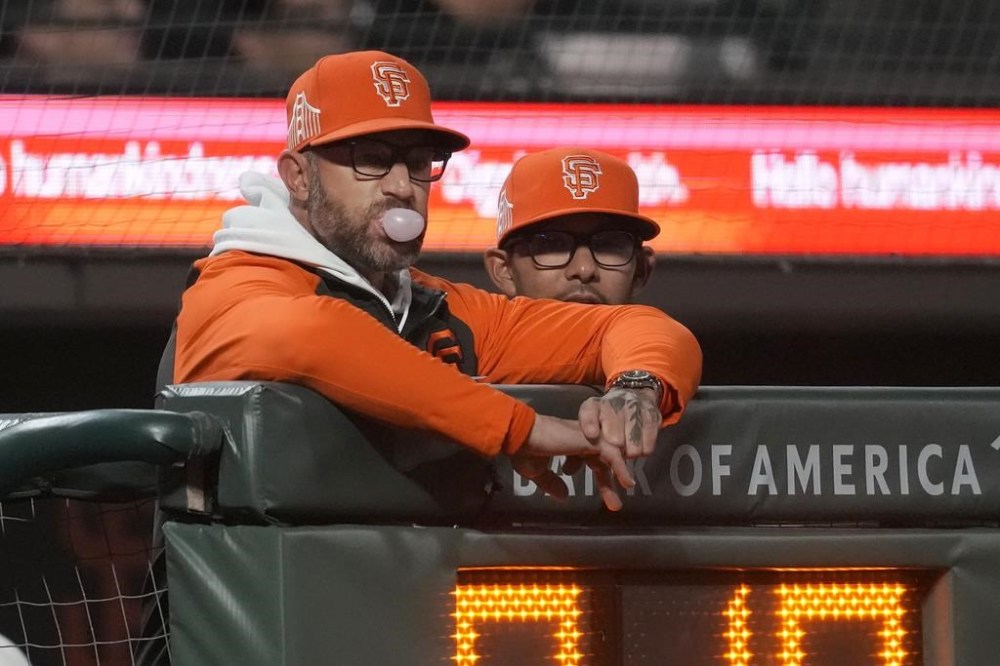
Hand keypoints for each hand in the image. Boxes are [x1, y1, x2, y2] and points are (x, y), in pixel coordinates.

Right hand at [518, 413, 633, 511]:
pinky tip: (627, 483)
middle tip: (613, 505)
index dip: (597, 479)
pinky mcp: (591, 439)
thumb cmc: (526, 450)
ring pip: (609, 457)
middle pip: (602, 461)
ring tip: (617, 503)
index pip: (591, 460)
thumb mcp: (537, 471)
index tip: (600, 499)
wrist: (521, 435)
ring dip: (616, 479)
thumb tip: (563, 495)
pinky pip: (612, 454)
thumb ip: (551, 482)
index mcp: (569, 443)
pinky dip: (620, 468)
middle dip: (607, 483)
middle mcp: (582, 438)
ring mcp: (588, 437)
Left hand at [579, 387, 661, 459]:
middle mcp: (613, 404)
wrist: (634, 395)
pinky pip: (647, 446)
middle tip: (614, 454)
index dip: (590, 424)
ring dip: (629, 453)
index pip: (589, 412)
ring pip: (632, 445)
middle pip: (614, 437)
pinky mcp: (651, 416)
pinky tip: (639, 446)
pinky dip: (643, 451)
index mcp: (593, 406)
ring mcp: (633, 409)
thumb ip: (578, 449)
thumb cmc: (607, 419)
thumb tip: (568, 470)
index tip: (592, 436)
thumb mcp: (590, 428)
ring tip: (626, 451)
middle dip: (613, 451)